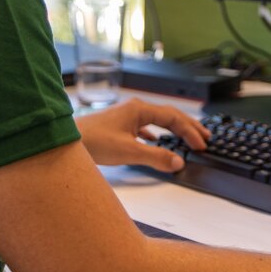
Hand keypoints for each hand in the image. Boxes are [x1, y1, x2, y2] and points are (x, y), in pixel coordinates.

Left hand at [75, 98, 209, 172]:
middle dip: (188, 127)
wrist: (65, 141)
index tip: (201, 145)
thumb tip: (178, 161)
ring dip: (174, 130)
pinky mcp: (119, 126)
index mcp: (139, 110)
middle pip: (169, 115)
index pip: (173, 117)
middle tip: (205, 138)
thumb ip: (155, 157)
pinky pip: (145, 127)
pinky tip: (157, 141)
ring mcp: (126, 116)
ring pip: (157, 121)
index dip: (190, 131)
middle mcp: (134, 109)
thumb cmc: (93, 141)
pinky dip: (157, 134)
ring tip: (187, 139)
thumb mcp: (128, 151)